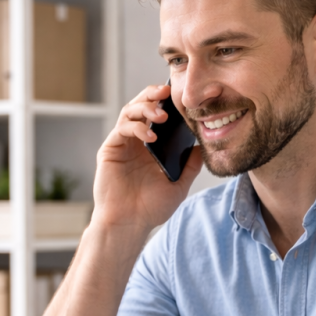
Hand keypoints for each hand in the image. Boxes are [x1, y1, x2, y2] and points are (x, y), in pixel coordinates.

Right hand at [91, 84, 203, 234]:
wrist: (129, 224)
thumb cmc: (150, 208)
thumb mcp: (179, 185)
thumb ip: (191, 165)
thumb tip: (205, 145)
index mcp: (151, 146)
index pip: (158, 115)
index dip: (167, 102)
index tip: (181, 96)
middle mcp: (136, 141)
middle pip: (142, 106)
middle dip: (153, 94)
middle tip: (167, 91)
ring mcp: (122, 144)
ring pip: (130, 111)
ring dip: (146, 108)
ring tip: (161, 116)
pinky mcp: (110, 149)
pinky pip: (122, 128)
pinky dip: (136, 127)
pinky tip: (150, 136)